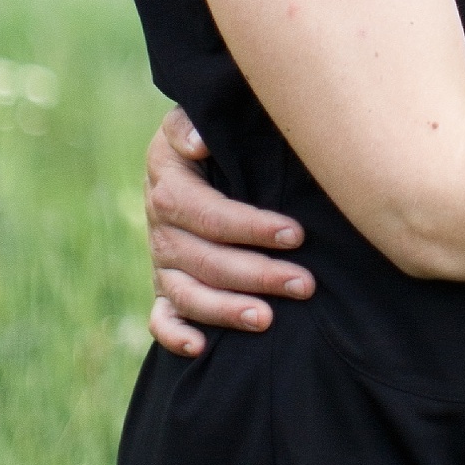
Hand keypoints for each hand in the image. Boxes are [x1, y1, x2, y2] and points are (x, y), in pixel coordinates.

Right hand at [145, 105, 314, 356]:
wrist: (193, 153)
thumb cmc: (215, 134)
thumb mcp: (199, 115)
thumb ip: (192, 124)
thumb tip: (200, 142)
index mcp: (169, 183)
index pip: (209, 214)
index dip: (251, 227)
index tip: (296, 234)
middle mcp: (161, 225)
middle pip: (205, 259)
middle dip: (257, 273)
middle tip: (304, 284)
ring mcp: (161, 260)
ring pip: (187, 293)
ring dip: (226, 310)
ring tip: (268, 319)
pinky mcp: (163, 287)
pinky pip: (160, 318)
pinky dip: (174, 335)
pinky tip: (200, 348)